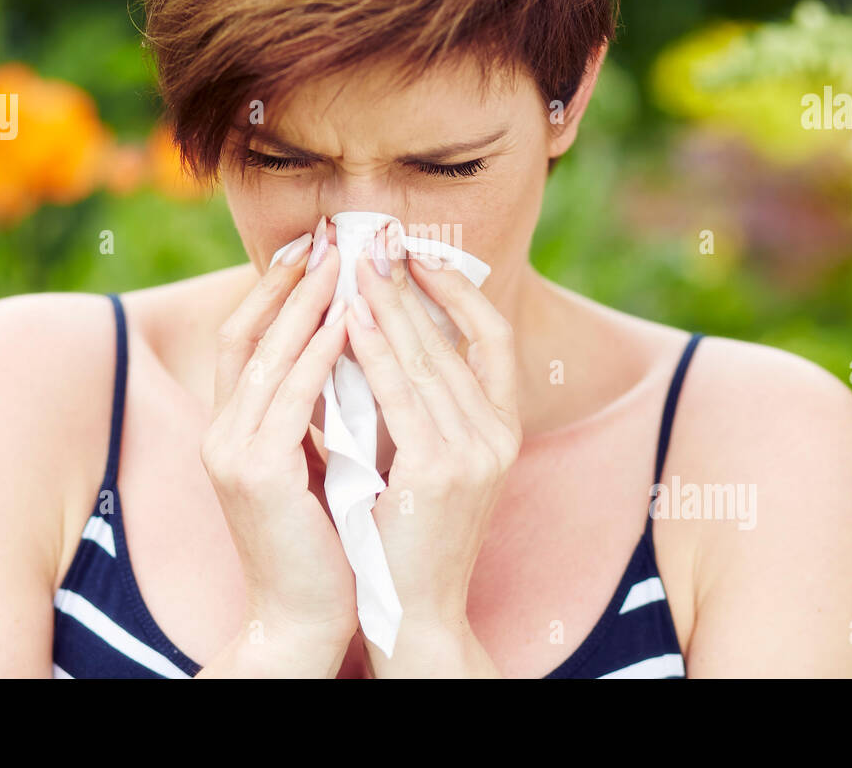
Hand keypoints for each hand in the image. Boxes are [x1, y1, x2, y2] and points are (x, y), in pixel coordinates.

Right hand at [200, 217, 357, 666]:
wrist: (302, 617)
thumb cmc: (322, 540)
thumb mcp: (311, 463)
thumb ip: (315, 411)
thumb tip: (348, 348)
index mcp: (232, 429)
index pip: (244, 339)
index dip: (273, 290)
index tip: (311, 250)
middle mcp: (221, 433)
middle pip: (248, 333)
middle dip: (291, 282)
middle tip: (330, 236)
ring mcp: (232, 452)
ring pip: (267, 355)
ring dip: (307, 303)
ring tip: (343, 261)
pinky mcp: (257, 473)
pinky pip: (292, 396)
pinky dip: (318, 352)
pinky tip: (347, 320)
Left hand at [341, 221, 520, 659]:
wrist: (414, 613)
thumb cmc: (408, 536)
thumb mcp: (428, 461)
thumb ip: (421, 406)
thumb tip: (386, 335)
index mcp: (502, 428)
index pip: (493, 337)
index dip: (459, 289)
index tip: (422, 253)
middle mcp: (499, 435)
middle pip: (454, 337)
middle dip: (413, 283)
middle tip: (377, 238)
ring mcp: (475, 453)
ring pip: (427, 357)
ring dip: (389, 303)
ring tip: (357, 263)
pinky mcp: (439, 472)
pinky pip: (400, 395)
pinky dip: (373, 351)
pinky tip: (349, 319)